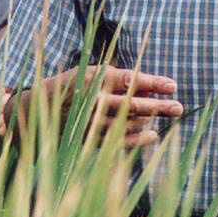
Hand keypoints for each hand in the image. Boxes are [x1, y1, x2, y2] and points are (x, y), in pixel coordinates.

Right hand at [40, 64, 182, 147]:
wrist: (39, 109)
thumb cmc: (76, 86)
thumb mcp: (94, 74)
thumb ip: (121, 80)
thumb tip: (153, 89)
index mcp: (94, 78)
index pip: (130, 79)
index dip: (153, 82)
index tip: (172, 86)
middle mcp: (93, 100)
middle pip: (133, 104)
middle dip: (159, 106)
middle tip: (178, 107)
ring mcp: (91, 121)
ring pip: (128, 123)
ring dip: (149, 119)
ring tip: (167, 113)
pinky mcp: (89, 137)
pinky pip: (118, 141)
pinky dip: (137, 140)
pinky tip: (153, 135)